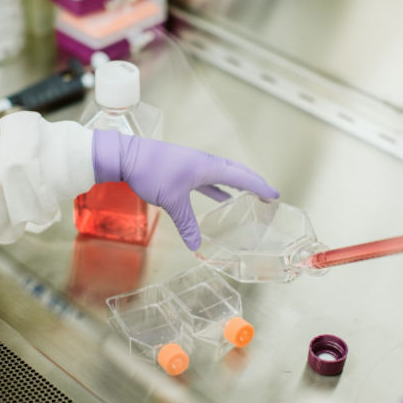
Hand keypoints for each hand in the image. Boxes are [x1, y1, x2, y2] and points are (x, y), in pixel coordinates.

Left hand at [92, 130, 278, 249]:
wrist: (128, 156)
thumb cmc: (152, 172)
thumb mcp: (172, 201)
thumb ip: (187, 223)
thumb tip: (196, 246)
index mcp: (208, 167)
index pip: (241, 177)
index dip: (259, 186)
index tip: (274, 195)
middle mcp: (205, 163)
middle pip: (236, 172)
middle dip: (253, 183)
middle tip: (268, 195)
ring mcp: (194, 165)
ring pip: (223, 175)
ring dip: (237, 185)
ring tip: (250, 196)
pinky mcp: (184, 168)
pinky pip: (209, 179)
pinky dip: (218, 188)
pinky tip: (221, 198)